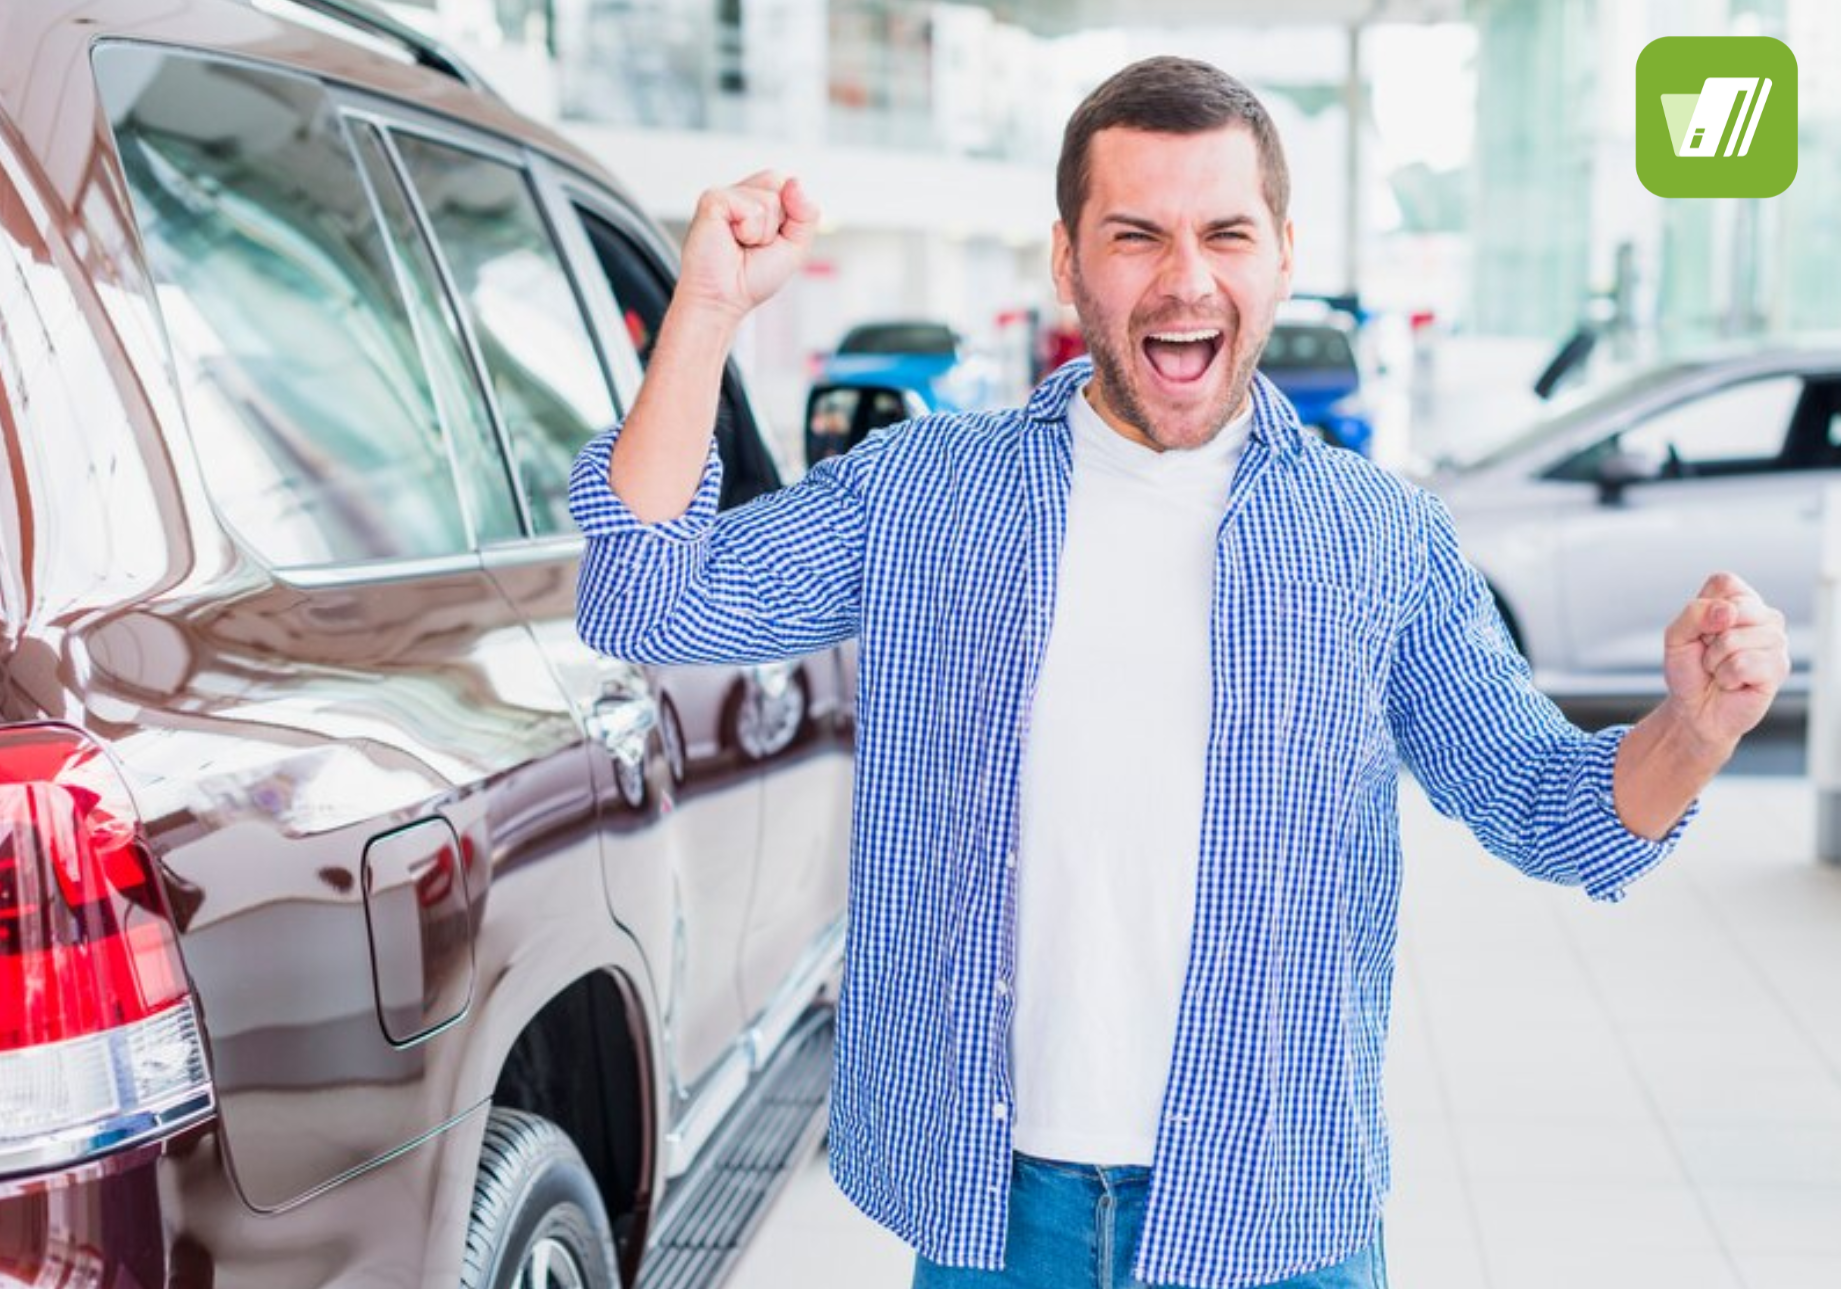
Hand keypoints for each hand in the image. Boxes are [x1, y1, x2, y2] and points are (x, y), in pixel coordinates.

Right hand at [674, 171, 819, 325]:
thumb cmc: (751, 278)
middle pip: (779, 183)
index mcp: (757, 201)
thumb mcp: (796, 247)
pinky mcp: (712, 200)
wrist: (724, 299)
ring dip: (762, 232)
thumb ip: (806, 214)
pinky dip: (748, 231)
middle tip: (755, 243)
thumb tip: (795, 182)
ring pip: (768, 200)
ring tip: (741, 245)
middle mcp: (740, 194)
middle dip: (778, 221)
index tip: (770, 241)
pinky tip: (731, 240)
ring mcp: (725, 196)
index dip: (789, 215)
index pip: (788, 185)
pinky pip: (750, 208)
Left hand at [1661, 571, 1789, 750]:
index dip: (1703, 609)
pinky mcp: (1779, 667)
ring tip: (1721, 670)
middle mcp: (1765, 616)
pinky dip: (1727, 677)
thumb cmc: (1689, 670)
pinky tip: (1733, 683)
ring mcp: (1776, 641)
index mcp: (1741, 600)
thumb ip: (1694, 614)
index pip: (1725, 583)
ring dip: (1715, 661)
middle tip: (1710, 654)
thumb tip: (1728, 611)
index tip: (1701, 631)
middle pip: (1734, 609)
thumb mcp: (1676, 636)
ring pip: (1734, 640)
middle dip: (1708, 638)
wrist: (1695, 709)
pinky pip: (1743, 665)